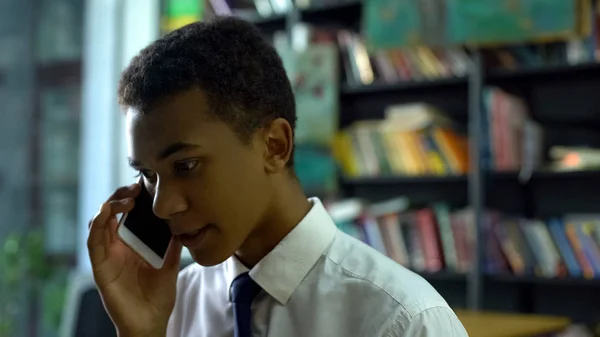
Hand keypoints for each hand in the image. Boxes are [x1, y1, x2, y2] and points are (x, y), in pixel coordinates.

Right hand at [87, 184, 181, 336]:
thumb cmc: (158, 296)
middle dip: (120, 197)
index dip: (130, 198)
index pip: (124, 215)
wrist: (151, 322)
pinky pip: (94, 242)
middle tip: (135, 188)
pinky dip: (98, 224)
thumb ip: (173, 245)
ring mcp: (106, 257)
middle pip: (110, 214)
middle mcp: (115, 248)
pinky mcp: (101, 267)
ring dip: (109, 206)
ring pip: (98, 223)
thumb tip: (183, 224)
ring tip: (127, 198)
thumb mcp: (170, 263)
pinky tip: (107, 211)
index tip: (142, 185)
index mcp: (129, 245)